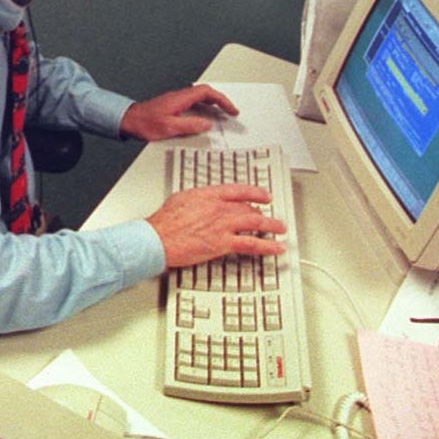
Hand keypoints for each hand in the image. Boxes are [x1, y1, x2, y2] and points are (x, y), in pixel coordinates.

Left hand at [119, 84, 237, 141]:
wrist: (128, 121)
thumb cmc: (144, 123)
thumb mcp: (170, 127)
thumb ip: (190, 125)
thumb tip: (207, 124)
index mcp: (180, 98)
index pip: (207, 92)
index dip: (222, 100)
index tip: (231, 109)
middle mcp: (179, 97)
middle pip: (205, 93)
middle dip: (221, 101)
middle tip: (231, 112)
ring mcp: (175, 101)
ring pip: (199, 98)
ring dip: (213, 105)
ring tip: (222, 115)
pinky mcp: (172, 107)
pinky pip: (193, 104)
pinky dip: (203, 109)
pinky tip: (203, 119)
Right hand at [145, 184, 285, 269]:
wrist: (158, 238)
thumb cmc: (164, 222)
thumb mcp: (182, 199)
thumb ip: (199, 199)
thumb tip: (204, 201)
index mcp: (209, 194)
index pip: (239, 190)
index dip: (256, 192)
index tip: (264, 196)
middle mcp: (219, 207)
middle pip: (249, 208)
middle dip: (261, 214)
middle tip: (269, 219)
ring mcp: (223, 225)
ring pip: (256, 223)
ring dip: (272, 226)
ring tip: (281, 229)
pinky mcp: (223, 243)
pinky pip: (252, 244)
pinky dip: (268, 246)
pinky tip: (276, 248)